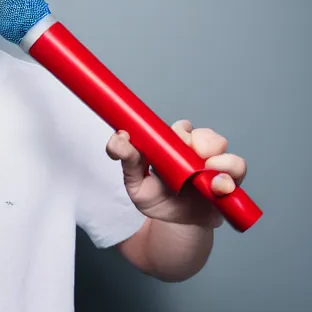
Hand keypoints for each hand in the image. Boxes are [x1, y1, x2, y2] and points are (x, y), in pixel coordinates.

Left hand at [106, 120, 246, 228]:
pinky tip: (219, 187)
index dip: (182, 131)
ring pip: (226, 151)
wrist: (173, 227)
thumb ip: (127, 159)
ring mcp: (215, 167)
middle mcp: (197, 153)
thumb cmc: (156, 198)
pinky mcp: (229, 183)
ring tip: (208, 176)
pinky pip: (237, 171)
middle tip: (195, 155)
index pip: (182, 128)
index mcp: (174, 146)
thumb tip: (118, 137)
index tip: (178, 139)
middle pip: (208, 136)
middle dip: (203, 142)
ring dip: (220, 160)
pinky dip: (230, 177)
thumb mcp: (135, 181)